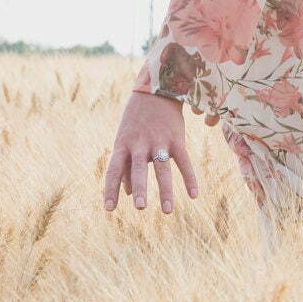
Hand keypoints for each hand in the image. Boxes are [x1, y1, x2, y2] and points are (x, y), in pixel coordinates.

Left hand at [103, 91, 198, 213]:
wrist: (156, 90)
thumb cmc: (136, 119)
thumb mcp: (124, 138)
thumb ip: (124, 165)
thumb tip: (127, 194)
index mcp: (123, 144)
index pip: (114, 170)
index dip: (111, 189)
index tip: (109, 209)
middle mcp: (139, 144)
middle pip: (138, 168)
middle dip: (140, 188)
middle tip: (140, 207)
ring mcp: (159, 141)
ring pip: (162, 168)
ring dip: (165, 190)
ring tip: (167, 211)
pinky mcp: (176, 139)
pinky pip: (184, 162)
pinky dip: (190, 179)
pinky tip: (194, 196)